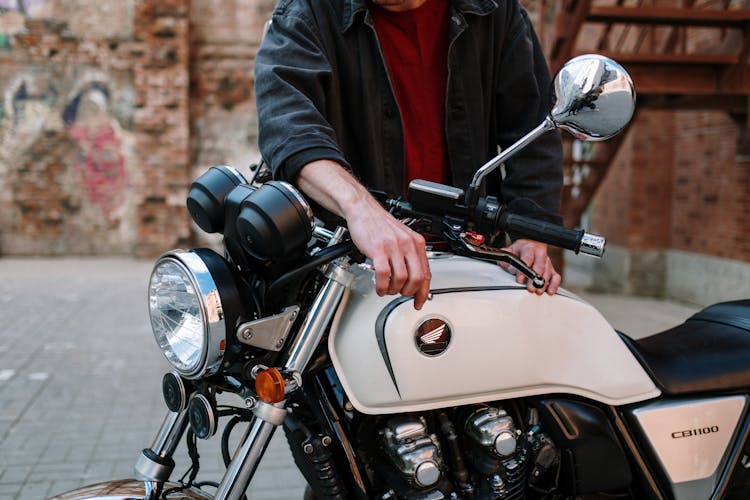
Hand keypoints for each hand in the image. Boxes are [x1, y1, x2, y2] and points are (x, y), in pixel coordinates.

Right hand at [295, 160, 430, 308]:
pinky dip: (382, 286)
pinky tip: (379, 287)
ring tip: (387, 289)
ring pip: (401, 279)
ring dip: (393, 290)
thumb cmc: (380, 225)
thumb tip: (414, 279)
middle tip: (400, 294)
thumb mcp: (403, 238)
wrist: (363, 210)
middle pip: (417, 279)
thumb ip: (410, 257)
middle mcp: (408, 244)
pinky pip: (384, 275)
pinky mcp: (378, 249)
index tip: (419, 302)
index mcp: (416, 243)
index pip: (426, 273)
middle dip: (408, 292)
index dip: (424, 292)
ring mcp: (393, 247)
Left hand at [499, 239, 560, 294]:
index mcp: (529, 248)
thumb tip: (511, 269)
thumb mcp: (509, 252)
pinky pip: (556, 277)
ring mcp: (547, 262)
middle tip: (530, 288)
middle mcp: (540, 254)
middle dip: (535, 279)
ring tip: (538, 291)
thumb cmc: (519, 251)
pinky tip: (549, 291)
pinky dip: (554, 284)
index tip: (519, 279)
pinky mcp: (551, 269)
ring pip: (548, 272)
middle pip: (540, 266)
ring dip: (543, 284)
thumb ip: (507, 261)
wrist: (529, 246)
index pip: (527, 258)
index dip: (523, 270)